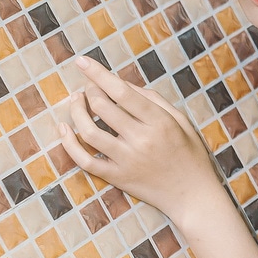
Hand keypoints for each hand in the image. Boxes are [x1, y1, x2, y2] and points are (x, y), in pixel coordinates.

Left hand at [58, 56, 220, 215]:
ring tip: (75, 101)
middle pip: (103, 107)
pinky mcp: (117, 177)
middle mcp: (142, 140)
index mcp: (160, 123)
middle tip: (88, 87)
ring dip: (76, 112)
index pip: (122, 92)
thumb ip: (154, 100)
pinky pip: (85, 160)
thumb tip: (124, 84)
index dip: (99, 74)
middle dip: (90, 90)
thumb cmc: (190, 155)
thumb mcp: (182, 121)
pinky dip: (70, 144)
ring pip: (89, 132)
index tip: (82, 61)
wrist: (193, 196)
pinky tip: (64, 128)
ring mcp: (127, 160)